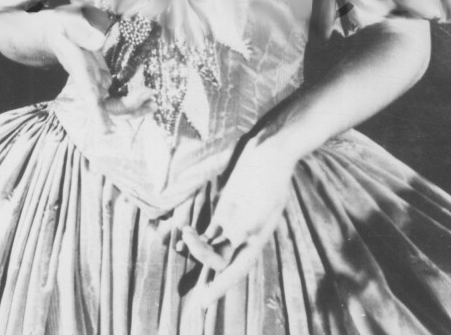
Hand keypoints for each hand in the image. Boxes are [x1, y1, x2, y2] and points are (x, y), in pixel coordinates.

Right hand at [41, 6, 153, 116]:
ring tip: (153, 103)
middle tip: (149, 92)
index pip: (87, 93)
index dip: (96, 112)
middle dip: (127, 106)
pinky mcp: (105, 79)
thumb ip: (82, 31)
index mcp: (78, 69)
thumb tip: (98, 43)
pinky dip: (134, 100)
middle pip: (106, 105)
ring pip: (114, 105)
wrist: (59, 32)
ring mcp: (97, 82)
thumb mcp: (68, 22)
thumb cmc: (63, 25)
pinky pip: (119, 96)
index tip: (106, 130)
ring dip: (134, 107)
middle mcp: (88, 81)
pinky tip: (149, 98)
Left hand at [179, 140, 297, 307]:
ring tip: (182, 240)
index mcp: (256, 237)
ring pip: (213, 246)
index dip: (221, 286)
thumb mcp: (257, 203)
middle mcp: (244, 233)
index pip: (237, 269)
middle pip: (221, 259)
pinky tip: (181, 241)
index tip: (205, 300)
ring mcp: (234, 221)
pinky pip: (210, 230)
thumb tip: (233, 239)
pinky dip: (196, 239)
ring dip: (197, 250)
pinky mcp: (226, 208)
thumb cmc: (267, 175)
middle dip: (205, 266)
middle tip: (189, 259)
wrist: (269, 151)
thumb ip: (244, 224)